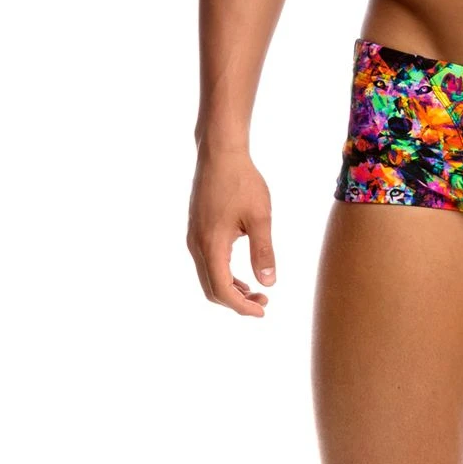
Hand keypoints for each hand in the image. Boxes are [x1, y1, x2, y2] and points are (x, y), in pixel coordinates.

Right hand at [187, 145, 275, 316]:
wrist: (220, 153)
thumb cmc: (242, 181)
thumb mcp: (260, 217)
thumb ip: (263, 252)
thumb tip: (268, 283)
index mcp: (211, 244)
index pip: (222, 290)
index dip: (242, 306)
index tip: (263, 310)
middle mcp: (196, 245)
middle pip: (212, 289)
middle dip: (237, 302)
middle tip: (263, 302)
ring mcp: (193, 237)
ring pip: (207, 276)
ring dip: (230, 289)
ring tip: (256, 291)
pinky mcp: (196, 230)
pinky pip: (206, 263)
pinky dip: (223, 275)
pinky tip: (242, 273)